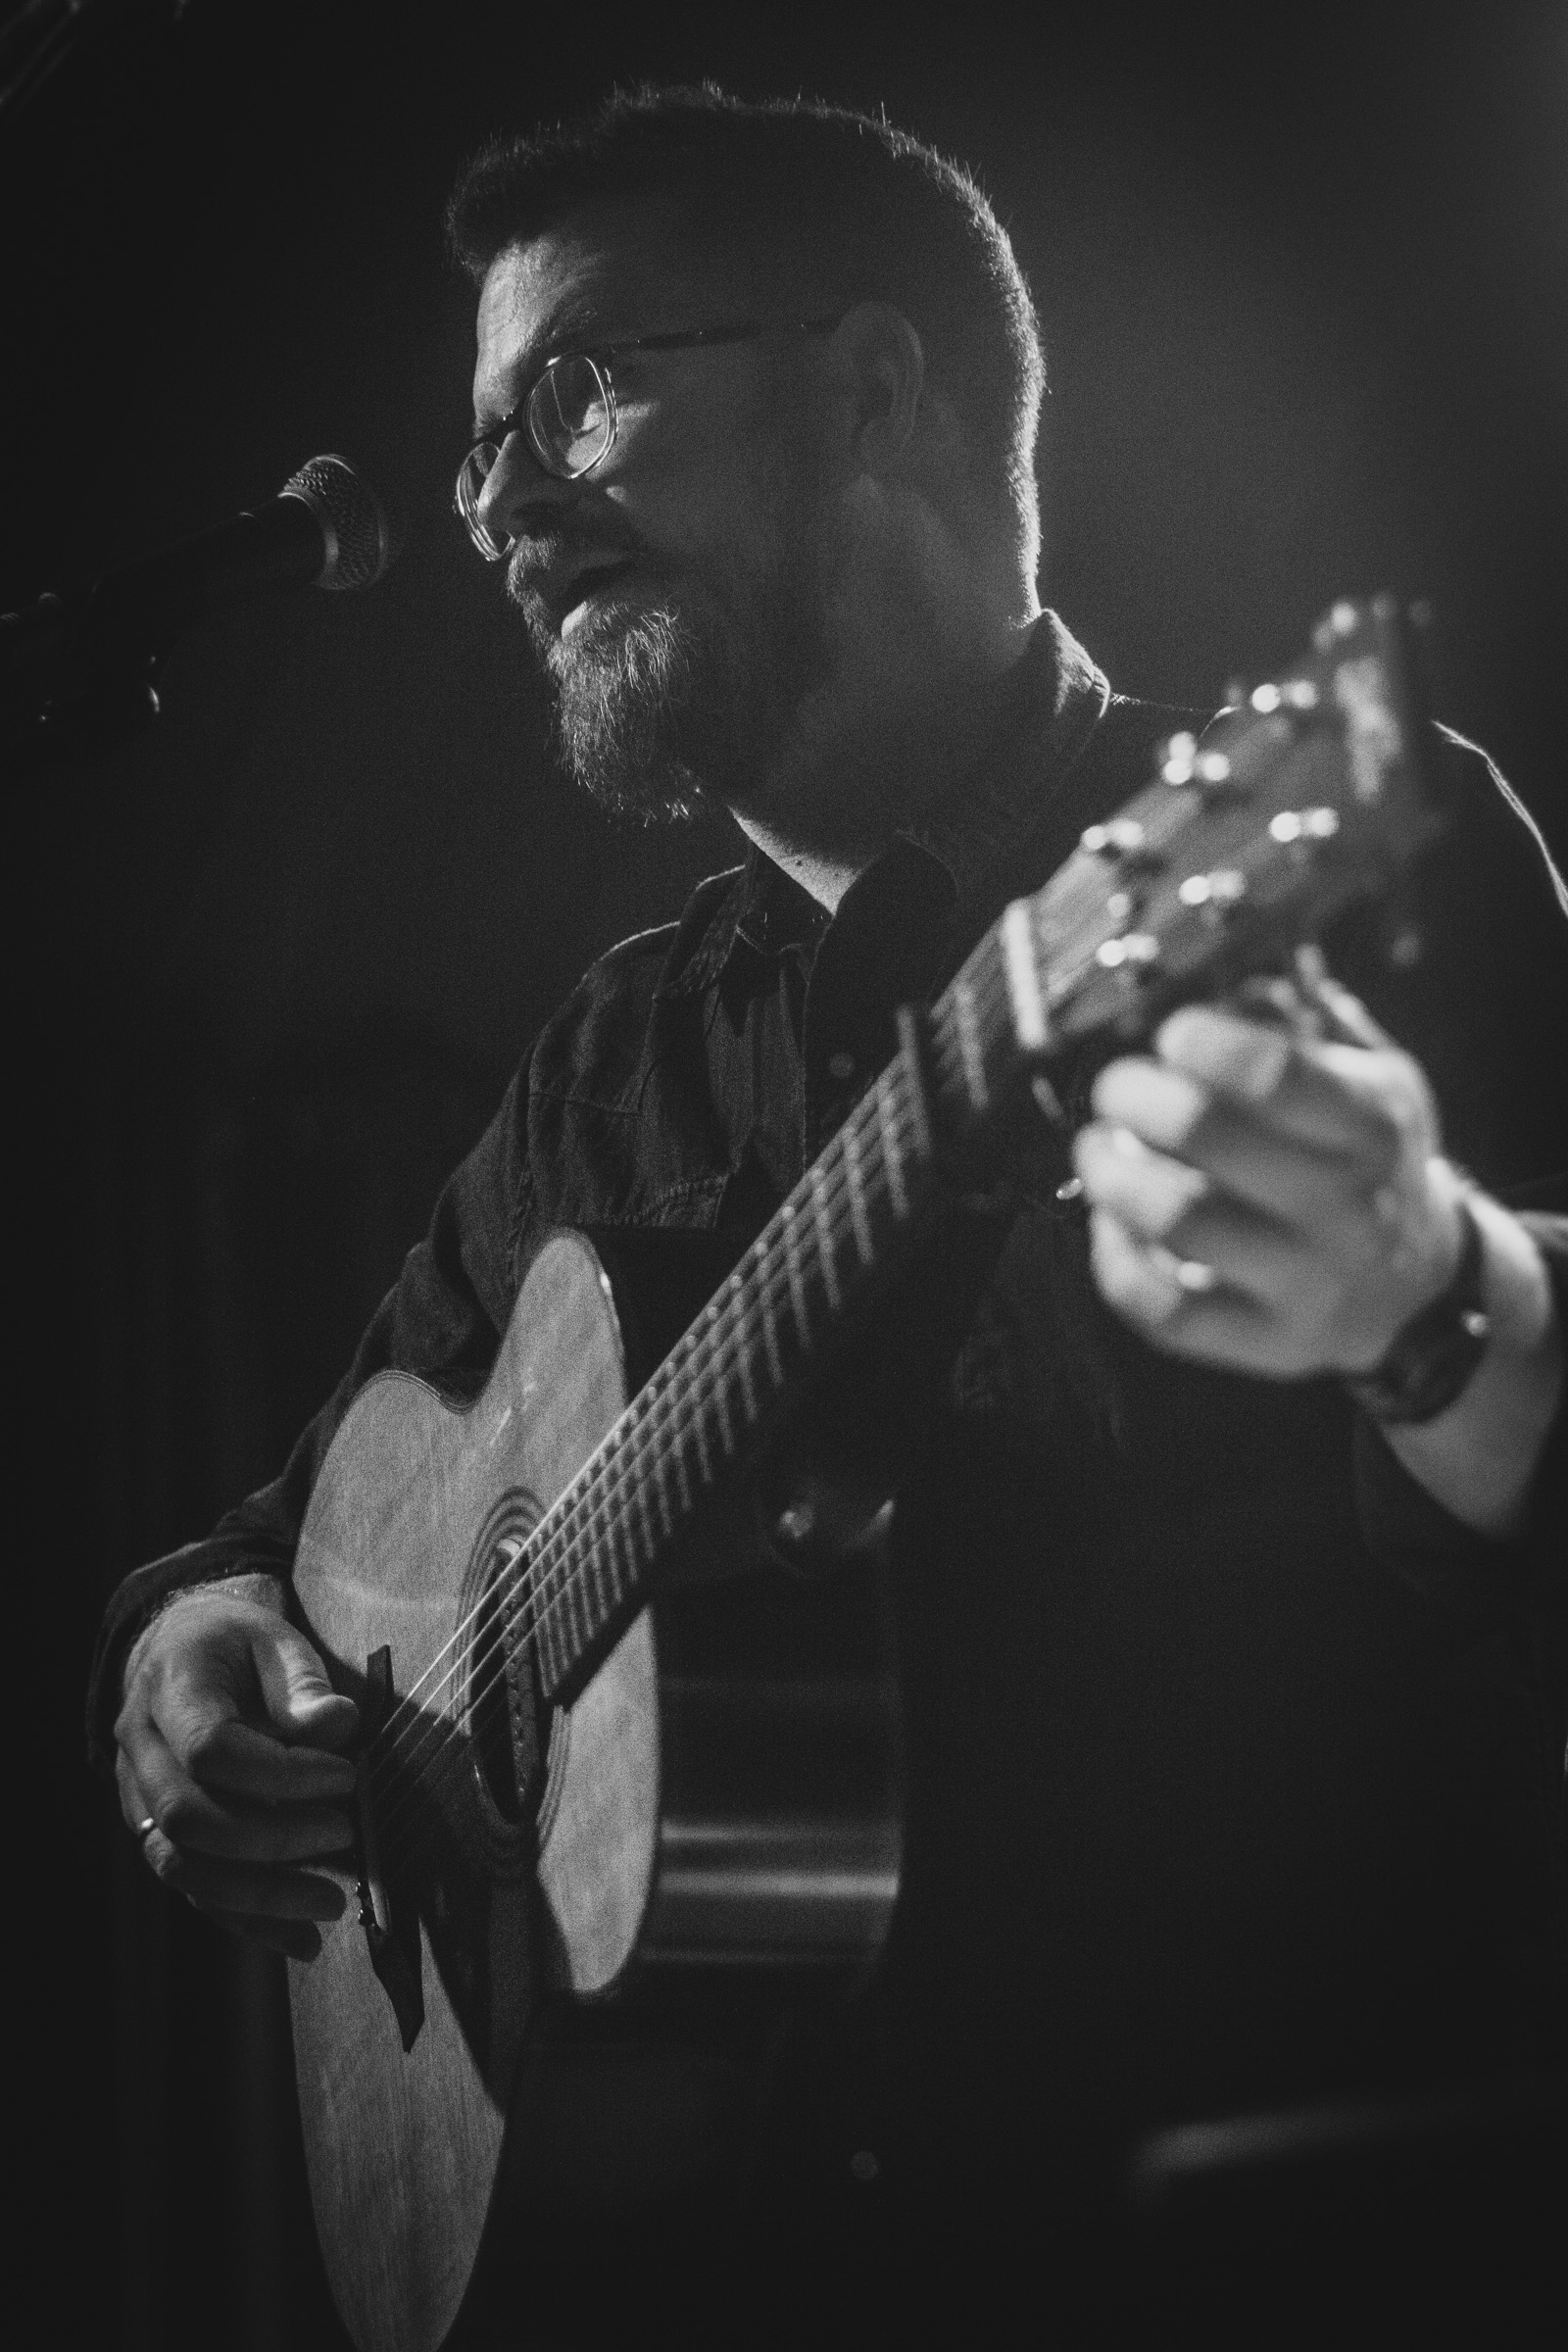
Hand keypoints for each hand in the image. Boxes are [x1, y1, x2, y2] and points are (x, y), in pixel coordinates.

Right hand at [115, 1580, 358, 1960]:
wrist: (178, 1651)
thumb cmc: (237, 1645)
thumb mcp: (277, 1640)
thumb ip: (305, 1684)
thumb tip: (337, 1727)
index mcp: (170, 1689)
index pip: (211, 1749)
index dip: (281, 1773)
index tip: (346, 1776)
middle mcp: (141, 1750)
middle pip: (189, 1818)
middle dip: (272, 1840)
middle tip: (345, 1833)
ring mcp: (140, 1799)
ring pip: (181, 1867)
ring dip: (259, 1896)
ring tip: (331, 1903)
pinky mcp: (156, 1835)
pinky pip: (192, 1890)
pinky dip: (247, 1922)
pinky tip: (303, 1942)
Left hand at [1071, 983, 1465, 1378]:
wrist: (1414, 1286)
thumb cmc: (1369, 1161)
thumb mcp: (1374, 1078)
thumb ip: (1306, 1025)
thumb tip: (1226, 984)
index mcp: (1372, 1128)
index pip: (1274, 1075)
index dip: (1202, 1043)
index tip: (1173, 1035)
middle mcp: (1346, 1210)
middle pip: (1208, 1137)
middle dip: (1135, 1097)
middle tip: (1115, 1087)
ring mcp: (1306, 1285)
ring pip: (1177, 1221)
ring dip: (1110, 1173)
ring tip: (1098, 1149)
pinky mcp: (1266, 1344)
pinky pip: (1167, 1311)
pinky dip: (1116, 1262)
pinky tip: (1110, 1223)